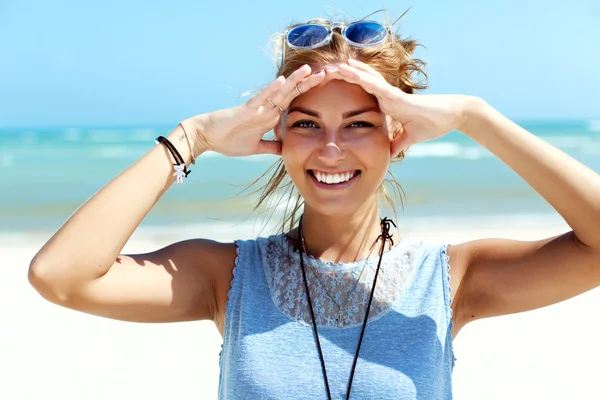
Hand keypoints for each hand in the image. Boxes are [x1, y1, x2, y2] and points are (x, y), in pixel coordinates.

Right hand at [187, 65, 324, 156]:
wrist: (206, 137)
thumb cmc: (228, 140)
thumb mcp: (255, 148)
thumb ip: (271, 147)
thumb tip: (285, 150)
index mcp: (269, 116)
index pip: (293, 102)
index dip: (308, 94)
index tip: (325, 86)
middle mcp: (265, 109)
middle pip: (291, 93)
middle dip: (309, 83)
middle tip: (328, 72)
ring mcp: (256, 108)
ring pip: (279, 92)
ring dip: (294, 81)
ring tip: (309, 69)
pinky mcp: (245, 111)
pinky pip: (260, 99)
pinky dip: (271, 90)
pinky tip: (282, 81)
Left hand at [333, 59, 472, 154]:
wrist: (450, 118)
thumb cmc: (432, 124)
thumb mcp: (408, 138)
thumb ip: (398, 144)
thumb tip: (389, 156)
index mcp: (387, 103)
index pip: (362, 93)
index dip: (348, 87)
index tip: (332, 86)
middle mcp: (387, 95)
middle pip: (360, 82)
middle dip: (343, 77)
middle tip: (324, 72)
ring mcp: (391, 94)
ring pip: (365, 79)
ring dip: (348, 72)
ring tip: (332, 66)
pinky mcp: (396, 96)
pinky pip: (375, 85)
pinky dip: (361, 77)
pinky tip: (349, 70)